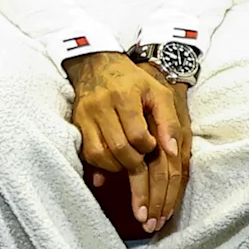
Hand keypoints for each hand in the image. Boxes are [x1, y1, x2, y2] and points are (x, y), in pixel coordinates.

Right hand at [65, 51, 190, 233]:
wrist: (97, 66)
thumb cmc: (134, 82)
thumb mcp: (158, 93)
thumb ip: (168, 121)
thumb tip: (171, 152)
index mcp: (125, 95)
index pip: (137, 134)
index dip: (147, 149)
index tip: (152, 151)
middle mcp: (102, 105)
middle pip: (119, 149)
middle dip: (135, 169)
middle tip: (145, 182)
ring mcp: (86, 116)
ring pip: (102, 155)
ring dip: (119, 168)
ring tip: (132, 174)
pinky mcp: (77, 125)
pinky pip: (88, 155)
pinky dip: (103, 166)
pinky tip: (114, 169)